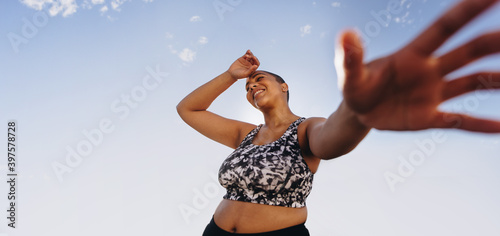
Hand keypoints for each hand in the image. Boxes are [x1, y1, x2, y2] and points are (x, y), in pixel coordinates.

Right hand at [227, 50, 259, 79]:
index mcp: (252, 68)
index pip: (257, 63)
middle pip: (253, 59)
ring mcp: (246, 61)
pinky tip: (248, 51)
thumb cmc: (239, 75)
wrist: (231, 73)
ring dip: (250, 54)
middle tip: (252, 56)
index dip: (256, 60)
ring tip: (249, 52)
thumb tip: (256, 65)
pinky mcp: (242, 58)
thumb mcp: (245, 74)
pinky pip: (246, 55)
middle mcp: (250, 64)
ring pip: (250, 56)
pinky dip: (247, 53)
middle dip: (253, 57)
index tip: (254, 58)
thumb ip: (250, 70)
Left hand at [338, 0, 499, 132]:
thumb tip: (345, 34)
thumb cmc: (355, 86)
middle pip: (467, 52)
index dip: (467, 11)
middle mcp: (429, 70)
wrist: (358, 112)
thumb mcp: (350, 74)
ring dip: (495, 80)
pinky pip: (459, 120)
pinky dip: (480, 124)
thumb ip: (350, 57)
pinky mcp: (430, 117)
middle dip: (491, 43)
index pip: (444, 28)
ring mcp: (432, 94)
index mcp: (412, 55)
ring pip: (472, 82)